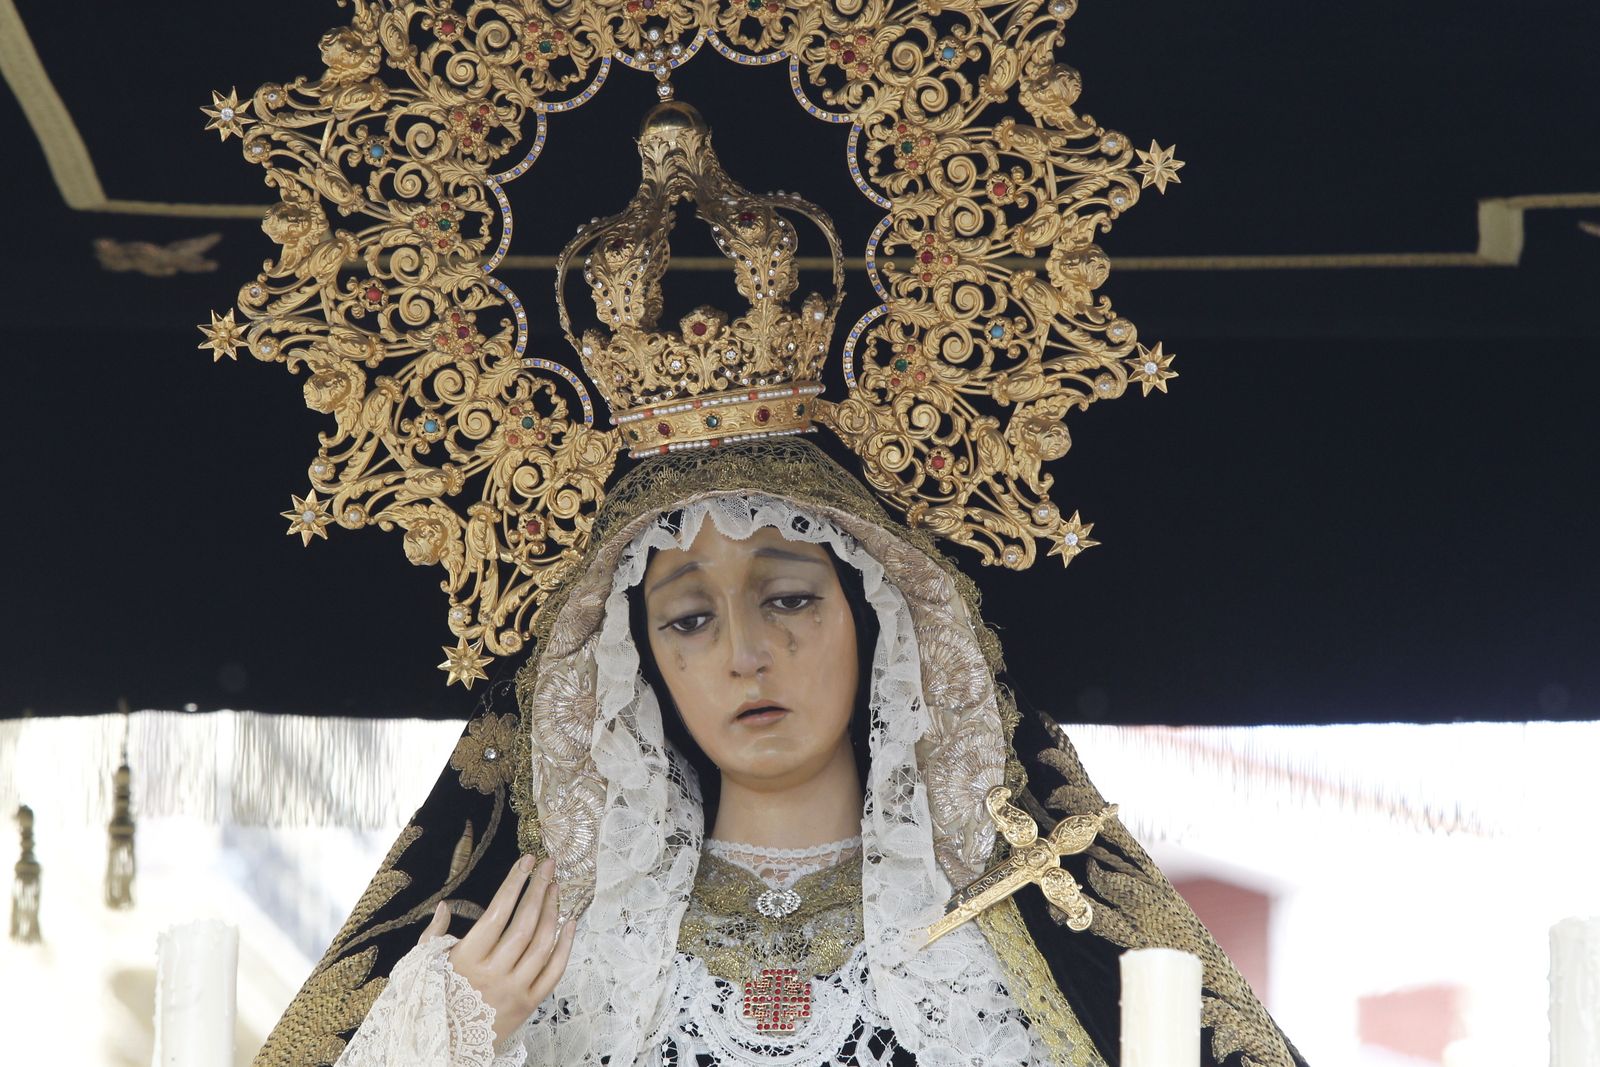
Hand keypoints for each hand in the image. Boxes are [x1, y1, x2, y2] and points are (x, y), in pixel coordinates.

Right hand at [417, 855, 576, 1045]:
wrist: (447, 1049)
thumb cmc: (435, 1003)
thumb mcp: (424, 969)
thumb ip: (434, 936)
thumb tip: (443, 905)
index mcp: (467, 959)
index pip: (497, 913)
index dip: (514, 884)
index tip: (526, 861)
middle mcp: (493, 974)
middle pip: (524, 924)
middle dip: (538, 889)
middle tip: (548, 865)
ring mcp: (514, 990)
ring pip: (542, 945)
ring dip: (552, 912)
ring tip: (555, 888)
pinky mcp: (528, 1005)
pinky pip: (554, 971)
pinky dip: (565, 946)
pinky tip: (569, 923)